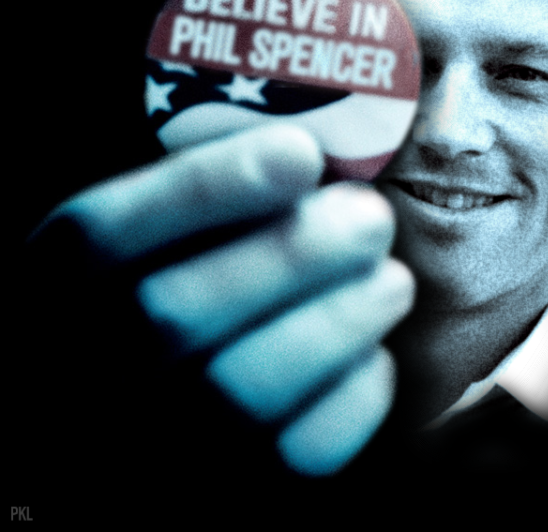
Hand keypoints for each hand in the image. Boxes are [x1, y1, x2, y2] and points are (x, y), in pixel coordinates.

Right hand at [33, 124, 413, 475]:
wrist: (165, 398)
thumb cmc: (174, 287)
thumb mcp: (155, 236)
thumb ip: (203, 197)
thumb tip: (304, 158)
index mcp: (54, 291)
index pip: (100, 234)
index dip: (207, 187)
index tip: (301, 154)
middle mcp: (85, 372)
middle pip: (176, 315)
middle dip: (294, 255)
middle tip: (371, 218)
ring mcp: (147, 445)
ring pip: (240, 391)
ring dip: (338, 320)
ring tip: (391, 279)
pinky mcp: (222, 496)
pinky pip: (294, 457)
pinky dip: (351, 398)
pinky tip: (372, 355)